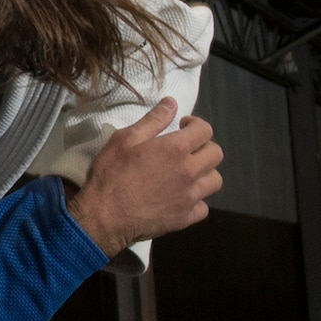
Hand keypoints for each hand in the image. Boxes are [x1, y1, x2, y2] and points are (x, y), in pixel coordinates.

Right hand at [66, 98, 222, 256]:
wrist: (105, 217)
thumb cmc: (111, 175)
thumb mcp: (124, 139)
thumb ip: (152, 120)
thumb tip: (172, 103)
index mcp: (176, 148)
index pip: (204, 130)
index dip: (195, 124)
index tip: (182, 127)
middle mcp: (190, 171)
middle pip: (216, 154)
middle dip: (203, 146)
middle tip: (185, 149)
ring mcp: (190, 197)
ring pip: (215, 180)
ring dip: (204, 173)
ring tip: (187, 173)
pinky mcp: (186, 218)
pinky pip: (204, 207)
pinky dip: (196, 200)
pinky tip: (181, 197)